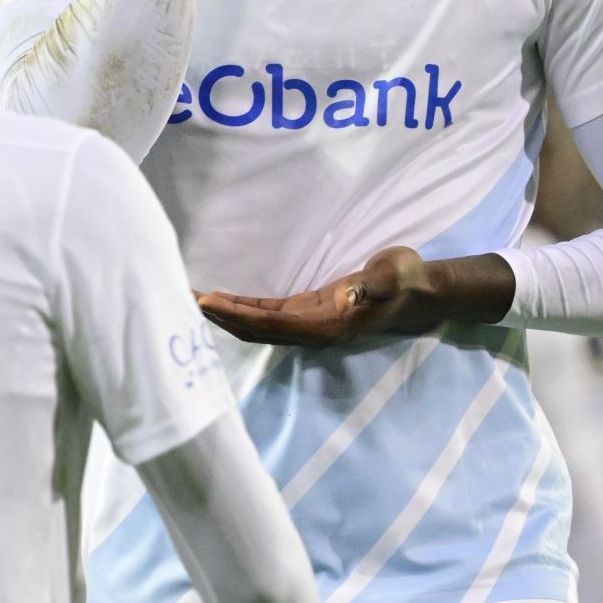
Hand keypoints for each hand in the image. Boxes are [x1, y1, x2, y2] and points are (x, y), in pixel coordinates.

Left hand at [197, 246, 470, 348]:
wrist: (421, 292)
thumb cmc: (407, 278)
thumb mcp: (398, 272)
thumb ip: (381, 280)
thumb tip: (361, 288)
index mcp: (329, 324)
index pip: (273, 323)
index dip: (238, 315)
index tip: (207, 303)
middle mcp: (313, 331)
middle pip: (255, 330)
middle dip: (219, 318)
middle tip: (182, 300)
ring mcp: (310, 324)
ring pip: (257, 325)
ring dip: (225, 315)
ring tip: (191, 300)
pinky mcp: (308, 314)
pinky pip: (267, 316)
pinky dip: (242, 309)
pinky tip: (221, 300)